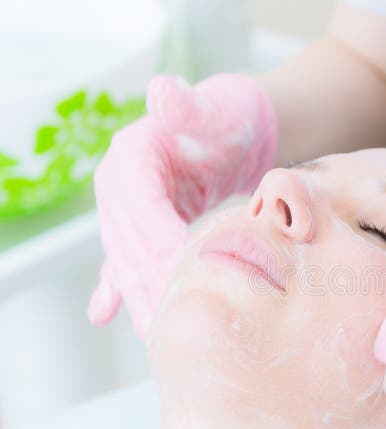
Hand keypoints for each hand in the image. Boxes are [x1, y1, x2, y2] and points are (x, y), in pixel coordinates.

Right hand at [88, 74, 276, 336]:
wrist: (231, 130)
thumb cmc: (229, 120)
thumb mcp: (214, 111)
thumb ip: (189, 107)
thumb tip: (162, 91)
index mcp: (132, 158)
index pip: (143, 207)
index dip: (159, 240)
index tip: (179, 272)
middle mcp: (119, 184)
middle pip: (130, 240)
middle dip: (149, 280)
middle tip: (169, 318)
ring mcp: (125, 208)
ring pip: (128, 258)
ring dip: (139, 295)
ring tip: (153, 332)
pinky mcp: (140, 226)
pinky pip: (124, 260)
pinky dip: (119, 287)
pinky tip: (106, 316)